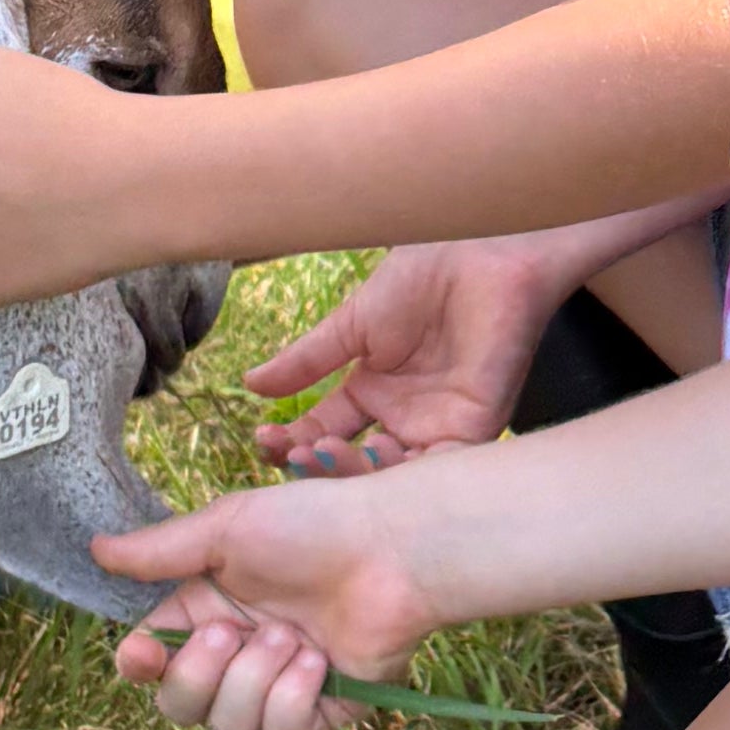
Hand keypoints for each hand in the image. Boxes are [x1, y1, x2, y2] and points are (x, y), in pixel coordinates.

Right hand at [93, 474, 443, 729]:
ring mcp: (282, 685)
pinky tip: (318, 659)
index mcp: (208, 612)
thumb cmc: (315, 523)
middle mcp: (240, 655)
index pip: (152, 663)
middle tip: (231, 633)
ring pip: (231, 725)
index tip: (141, 654)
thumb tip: (95, 550)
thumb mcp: (227, 527)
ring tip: (291, 636)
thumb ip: (160, 551)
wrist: (393, 547)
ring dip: (254, 679)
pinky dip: (294, 696)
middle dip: (198, 676)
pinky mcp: (326, 711)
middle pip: (181, 707)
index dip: (140, 667)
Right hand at [246, 238, 578, 470]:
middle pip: (353, 463)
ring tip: (322, 453)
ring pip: (391, 476)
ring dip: (353, 471)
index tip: (262, 438)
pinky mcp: (474, 427)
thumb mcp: (351, 326)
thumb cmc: (422, 278)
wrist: (479, 253)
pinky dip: (406, 474)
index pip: (322, 434)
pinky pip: (440, 468)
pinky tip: (374, 456)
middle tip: (289, 456)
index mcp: (372, 393)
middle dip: (316, 467)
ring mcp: (436, 426)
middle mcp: (402, 418)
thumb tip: (250, 384)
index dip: (291, 443)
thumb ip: (305, 361)